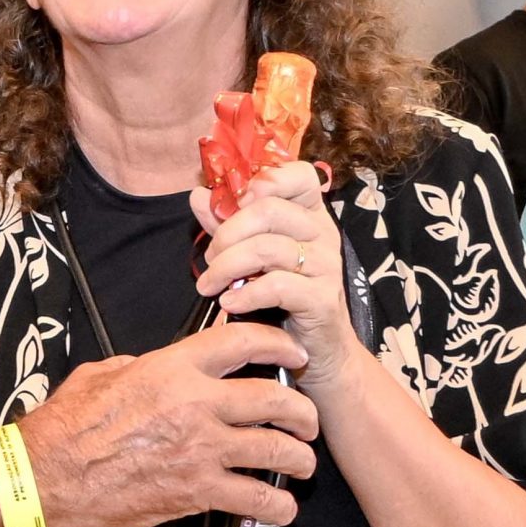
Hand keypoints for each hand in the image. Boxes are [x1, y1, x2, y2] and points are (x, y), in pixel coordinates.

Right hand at [22, 320, 317, 526]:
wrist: (42, 481)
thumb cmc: (62, 432)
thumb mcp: (99, 376)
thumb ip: (138, 367)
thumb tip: (154, 366)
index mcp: (171, 369)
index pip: (243, 341)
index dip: (279, 343)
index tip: (293, 354)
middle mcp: (195, 404)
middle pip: (275, 398)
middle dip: (301, 411)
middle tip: (305, 420)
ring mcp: (200, 450)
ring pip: (277, 449)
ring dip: (299, 458)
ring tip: (302, 464)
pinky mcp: (197, 492)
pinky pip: (256, 498)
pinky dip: (277, 507)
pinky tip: (281, 509)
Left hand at [192, 157, 357, 392]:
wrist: (317, 351)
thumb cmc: (284, 300)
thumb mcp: (252, 257)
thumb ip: (227, 225)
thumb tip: (198, 194)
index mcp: (310, 215)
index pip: (298, 175)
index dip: (264, 180)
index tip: (234, 204)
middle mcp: (323, 233)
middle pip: (269, 209)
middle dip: (227, 233)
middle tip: (209, 259)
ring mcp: (326, 265)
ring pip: (267, 248)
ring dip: (227, 266)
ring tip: (210, 284)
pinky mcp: (322, 298)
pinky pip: (277, 286)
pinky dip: (245, 294)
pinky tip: (229, 302)